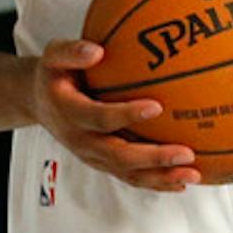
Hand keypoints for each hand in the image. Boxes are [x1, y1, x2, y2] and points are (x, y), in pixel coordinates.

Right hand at [25, 39, 200, 190]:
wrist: (40, 103)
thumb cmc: (55, 74)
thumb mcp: (54, 55)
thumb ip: (71, 51)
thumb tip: (97, 51)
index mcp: (69, 112)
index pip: (99, 118)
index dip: (126, 115)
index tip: (157, 106)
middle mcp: (80, 140)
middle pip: (118, 155)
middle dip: (153, 158)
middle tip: (186, 153)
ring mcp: (91, 156)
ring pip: (127, 173)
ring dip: (160, 176)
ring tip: (192, 175)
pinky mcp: (102, 164)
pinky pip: (130, 177)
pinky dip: (156, 182)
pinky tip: (182, 182)